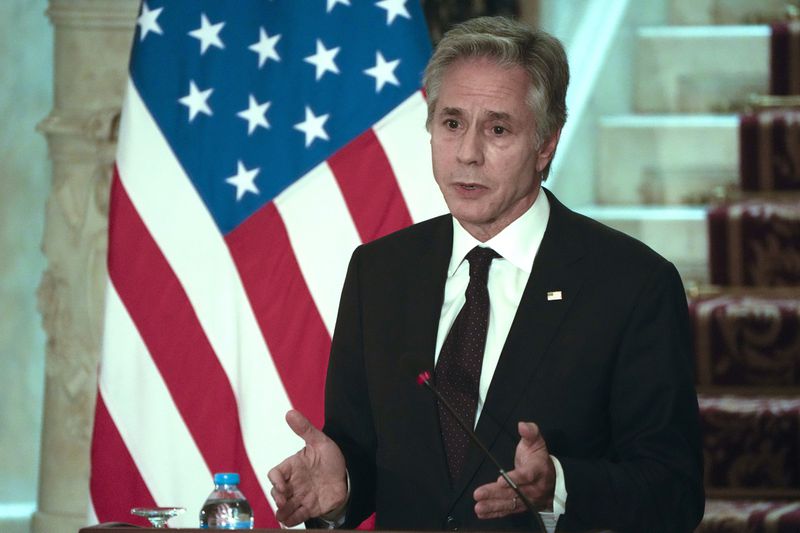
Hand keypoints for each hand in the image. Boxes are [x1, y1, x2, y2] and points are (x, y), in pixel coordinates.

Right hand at [267, 410, 347, 525]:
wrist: (348, 475)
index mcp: (293, 467)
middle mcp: (294, 483)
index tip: (281, 485)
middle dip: (277, 498)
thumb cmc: (330, 458)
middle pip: (277, 493)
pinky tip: (290, 521)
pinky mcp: (309, 508)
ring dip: (282, 512)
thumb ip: (305, 429)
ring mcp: (300, 496)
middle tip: (283, 502)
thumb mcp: (320, 441)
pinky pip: (296, 517)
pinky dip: (291, 520)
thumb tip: (290, 413)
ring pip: (284, 507)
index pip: (275, 474)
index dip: (275, 481)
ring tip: (283, 515)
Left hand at [473, 421, 554, 518]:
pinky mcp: (522, 506)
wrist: (552, 480)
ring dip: (492, 505)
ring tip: (478, 506)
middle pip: (514, 492)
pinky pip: (508, 511)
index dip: (515, 479)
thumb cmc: (538, 458)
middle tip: (479, 494)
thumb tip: (522, 425)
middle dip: (495, 494)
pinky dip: (494, 512)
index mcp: (538, 470)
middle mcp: (534, 488)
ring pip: (510, 503)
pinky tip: (481, 512)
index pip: (527, 475)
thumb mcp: (536, 442)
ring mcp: (528, 500)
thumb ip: (530, 433)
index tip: (500, 480)